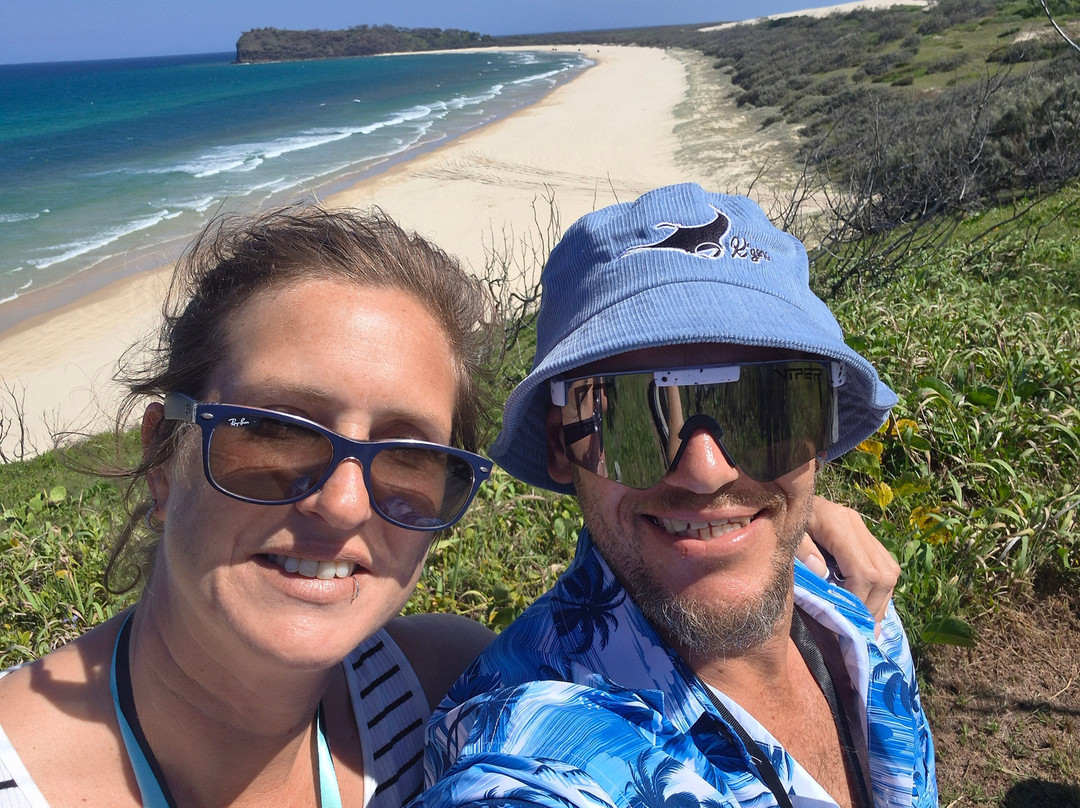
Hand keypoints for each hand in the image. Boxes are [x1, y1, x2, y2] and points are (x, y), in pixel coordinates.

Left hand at [796, 496, 900, 633]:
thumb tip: (822, 573)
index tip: (845, 619)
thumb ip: (801, 551)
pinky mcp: (866, 537)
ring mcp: (864, 531)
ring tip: (865, 623)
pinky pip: (885, 567)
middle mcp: (857, 525)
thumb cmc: (780, 517)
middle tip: (861, 630)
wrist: (785, 495)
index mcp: (839, 523)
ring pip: (890, 572)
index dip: (858, 599)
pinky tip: (866, 604)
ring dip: (880, 601)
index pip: (863, 571)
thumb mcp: (785, 532)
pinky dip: (879, 590)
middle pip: (884, 574)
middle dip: (873, 606)